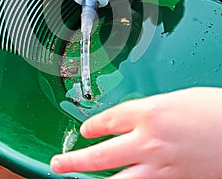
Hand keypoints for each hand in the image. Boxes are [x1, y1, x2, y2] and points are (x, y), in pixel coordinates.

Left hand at [50, 87, 221, 177]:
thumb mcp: (174, 100)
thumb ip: (151, 111)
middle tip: (58, 163)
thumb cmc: (212, 108)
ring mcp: (160, 166)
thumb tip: (136, 119)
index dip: (93, 125)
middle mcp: (148, 140)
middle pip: (102, 153)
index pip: (108, 120)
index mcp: (148, 112)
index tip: (85, 130)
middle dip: (75, 160)